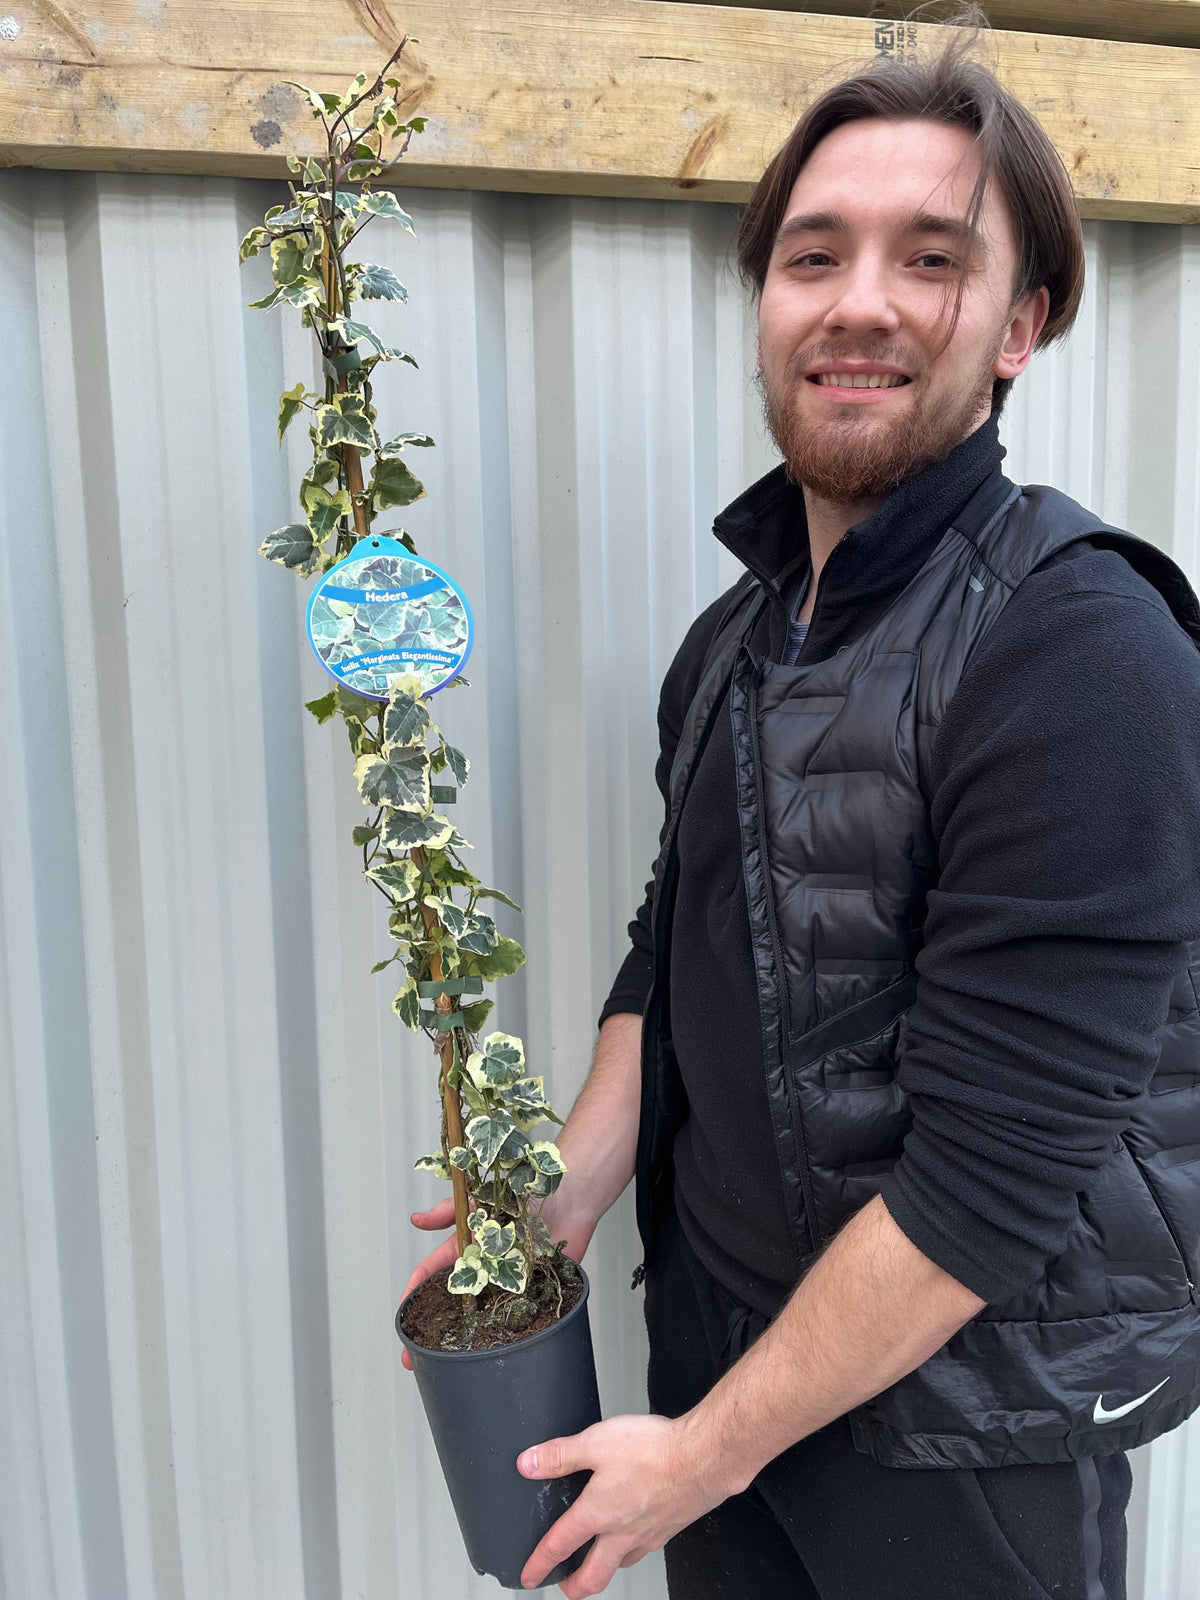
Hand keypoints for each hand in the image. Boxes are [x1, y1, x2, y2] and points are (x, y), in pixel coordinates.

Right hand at [398, 1191, 597, 1371]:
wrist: (566, 1199)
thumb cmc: (522, 1196)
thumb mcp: (478, 1201)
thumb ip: (448, 1212)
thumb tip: (415, 1220)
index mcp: (466, 1251)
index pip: (431, 1277)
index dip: (413, 1296)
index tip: (402, 1320)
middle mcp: (482, 1271)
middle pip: (450, 1305)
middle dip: (430, 1332)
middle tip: (413, 1359)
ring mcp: (505, 1285)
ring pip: (478, 1317)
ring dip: (464, 1340)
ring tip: (447, 1367)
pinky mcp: (531, 1293)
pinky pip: (514, 1318)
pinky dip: (503, 1335)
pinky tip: (490, 1356)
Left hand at [516, 1412, 736, 1595]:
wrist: (704, 1457)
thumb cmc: (655, 1450)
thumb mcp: (596, 1442)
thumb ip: (561, 1455)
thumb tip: (529, 1463)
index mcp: (598, 1513)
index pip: (559, 1546)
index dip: (539, 1564)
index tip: (528, 1576)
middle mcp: (622, 1533)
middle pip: (592, 1577)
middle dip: (574, 1586)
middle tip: (564, 1585)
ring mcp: (648, 1535)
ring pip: (620, 1566)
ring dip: (604, 1568)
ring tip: (596, 1560)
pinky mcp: (670, 1529)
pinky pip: (644, 1549)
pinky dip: (631, 1550)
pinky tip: (634, 1533)